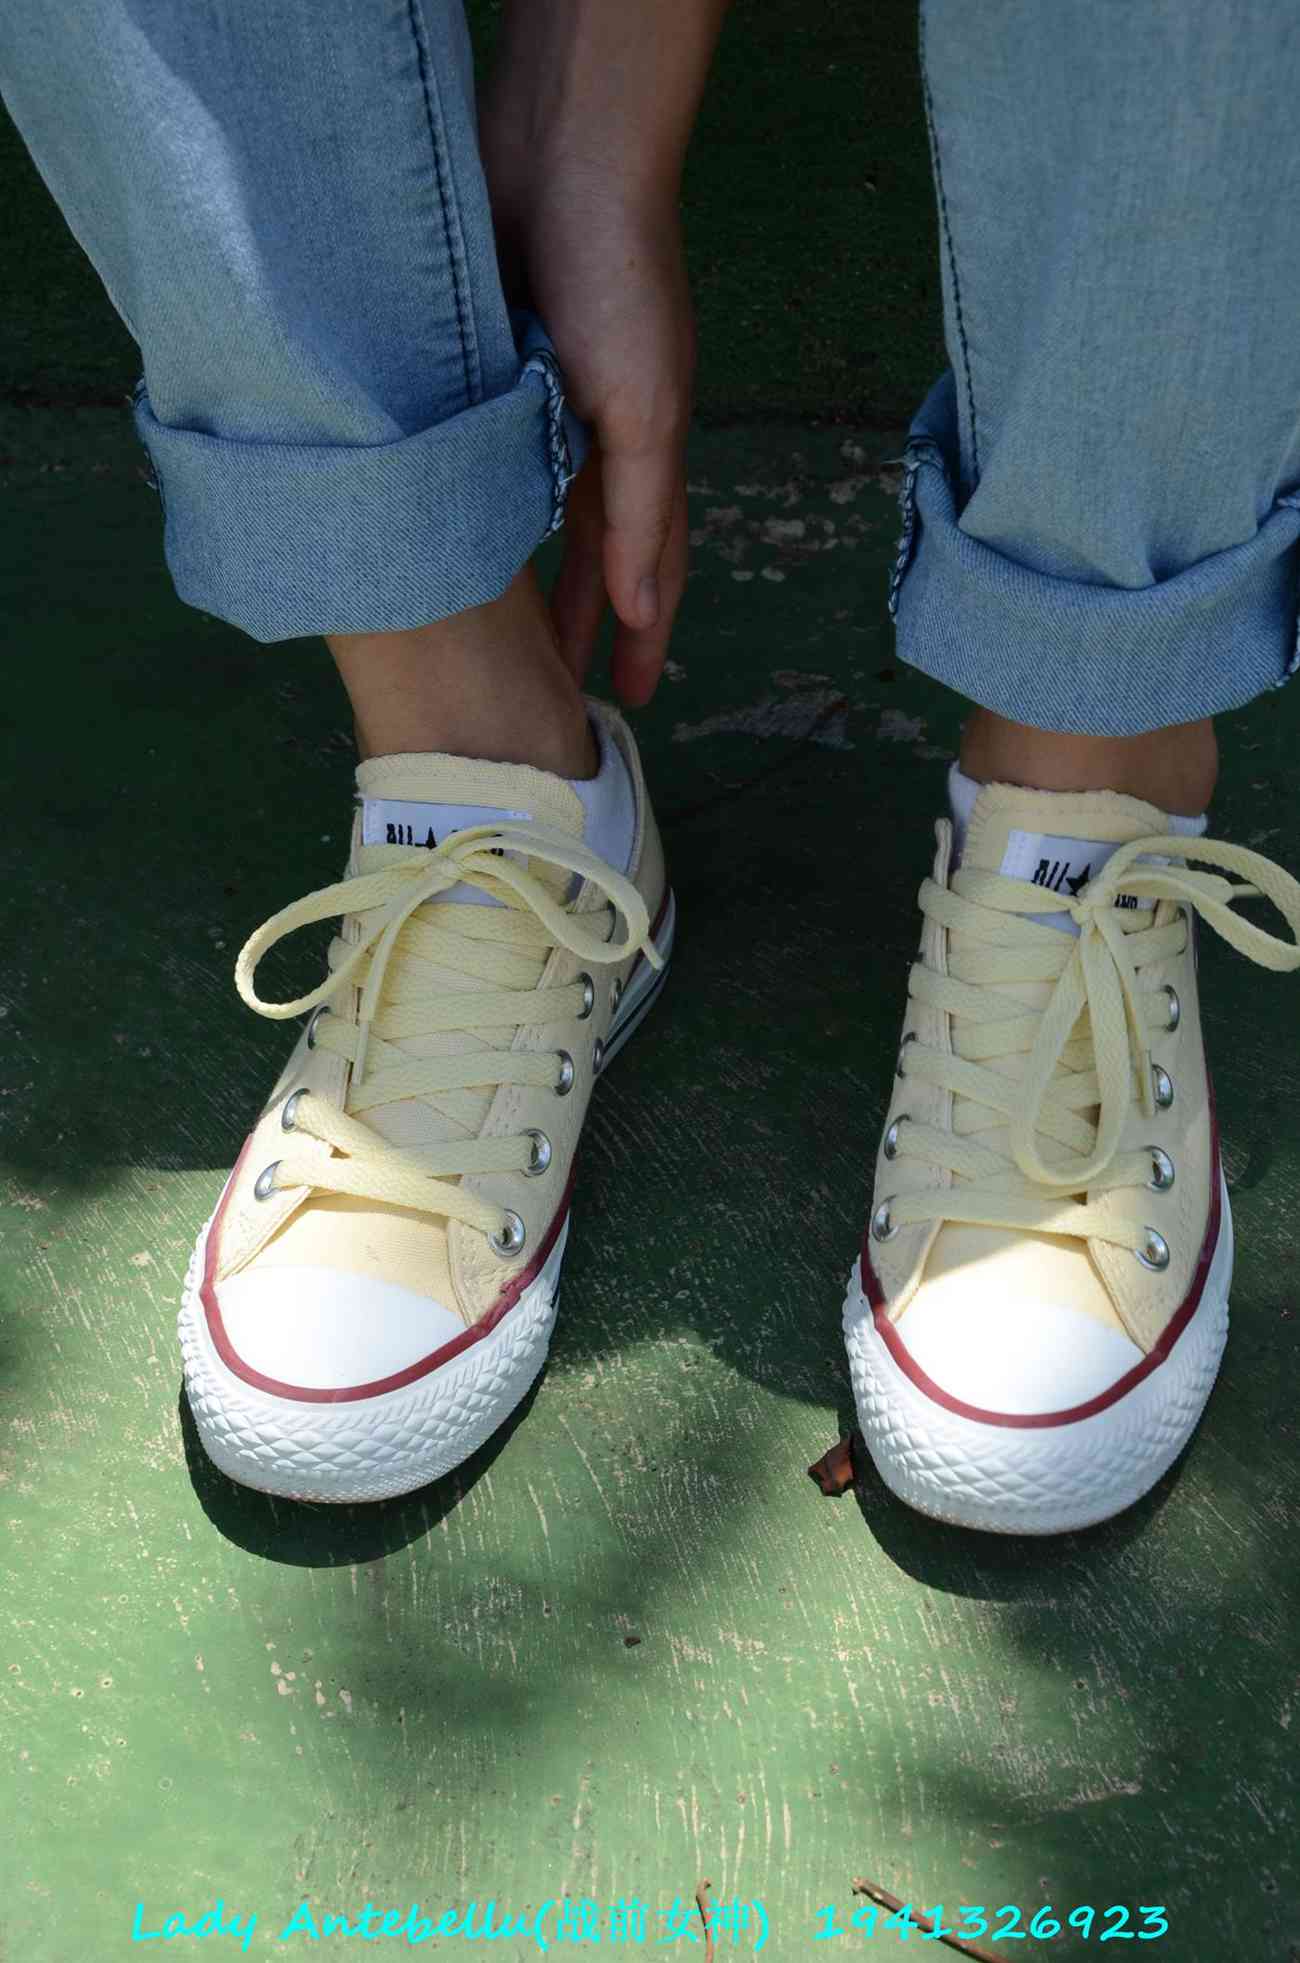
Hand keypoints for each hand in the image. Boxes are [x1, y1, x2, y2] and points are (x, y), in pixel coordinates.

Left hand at [484, 147, 694, 706]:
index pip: (649, 567)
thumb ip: (642, 510)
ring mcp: (539, 408)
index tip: (627, 700)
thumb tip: (646, 610)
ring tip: (503, 639)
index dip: (641, 635)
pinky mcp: (484, 378)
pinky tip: (456, 540)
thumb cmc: (617, 279)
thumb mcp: (644, 408)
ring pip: (533, 518)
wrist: (555, 157)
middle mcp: (593, 437)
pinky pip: (484, 466)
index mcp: (643, 450)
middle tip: (558, 691)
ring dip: (525, 578)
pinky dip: (478, 511)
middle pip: (590, 554)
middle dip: (581, 622)